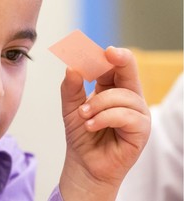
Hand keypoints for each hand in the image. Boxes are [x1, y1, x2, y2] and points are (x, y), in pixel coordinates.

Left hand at [59, 47, 150, 200]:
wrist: (84, 164)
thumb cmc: (81, 134)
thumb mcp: (70, 108)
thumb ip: (71, 88)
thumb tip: (72, 67)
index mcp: (111, 88)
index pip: (113, 66)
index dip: (105, 56)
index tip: (96, 47)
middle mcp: (127, 97)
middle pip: (129, 71)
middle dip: (120, 59)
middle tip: (109, 52)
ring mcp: (136, 113)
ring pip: (123, 96)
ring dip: (98, 104)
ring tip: (83, 115)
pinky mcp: (141, 131)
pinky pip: (125, 116)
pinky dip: (104, 118)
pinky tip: (91, 125)